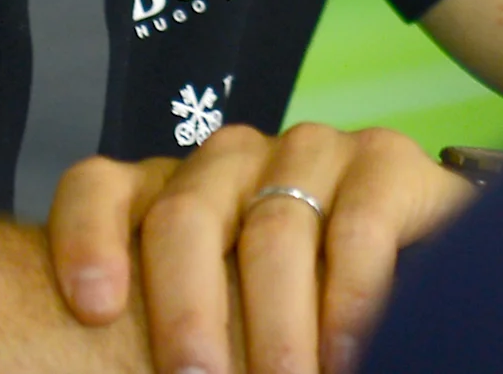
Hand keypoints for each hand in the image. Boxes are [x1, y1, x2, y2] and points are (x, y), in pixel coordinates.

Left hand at [48, 122, 473, 373]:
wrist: (415, 274)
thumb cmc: (289, 319)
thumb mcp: (220, 323)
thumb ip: (181, 335)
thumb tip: (134, 367)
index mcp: (171, 193)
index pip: (99, 188)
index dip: (87, 238)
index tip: (94, 309)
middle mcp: (231, 160)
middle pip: (184, 216)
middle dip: (186, 311)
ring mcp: (308, 150)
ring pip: (271, 228)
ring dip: (275, 326)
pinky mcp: (384, 161)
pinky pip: (356, 227)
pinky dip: (348, 301)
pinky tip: (346, 354)